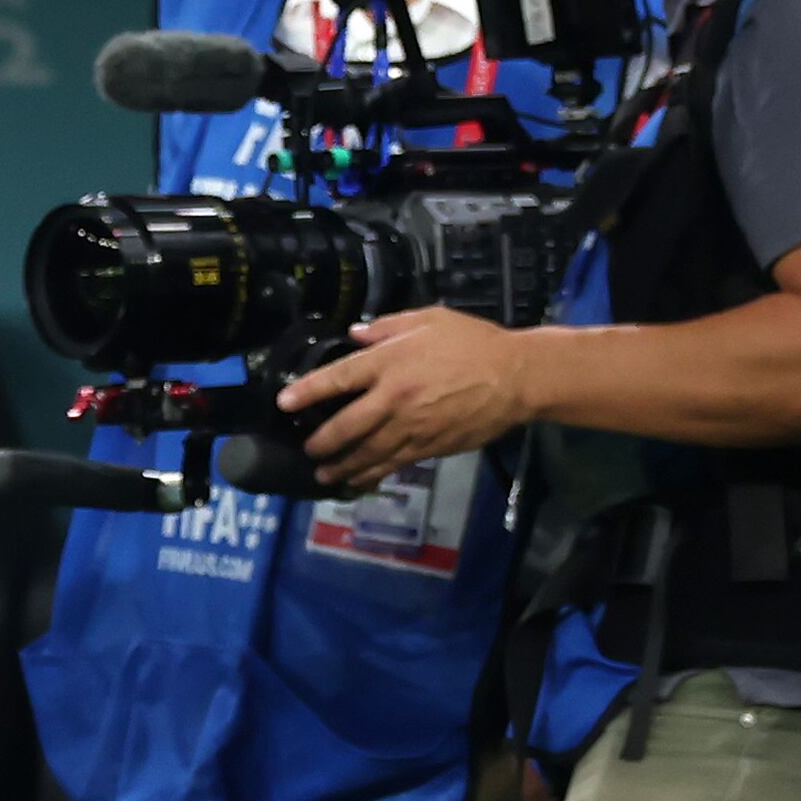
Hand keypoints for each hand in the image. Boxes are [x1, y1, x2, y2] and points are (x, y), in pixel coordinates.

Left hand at [283, 307, 535, 490]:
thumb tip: (355, 333)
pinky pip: (393, 464)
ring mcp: (411, 426)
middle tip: (307, 449)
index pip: (338, 378)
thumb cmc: (473, 342)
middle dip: (321, 441)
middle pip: (346, 425)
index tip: (283, 403)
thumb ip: (388, 326)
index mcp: (390, 362)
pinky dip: (372, 474)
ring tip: (323, 475)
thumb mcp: (430, 319)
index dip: (307, 391)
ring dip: (341, 466)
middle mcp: (394, 398)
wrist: (517, 377)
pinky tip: (358, 480)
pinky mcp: (429, 446)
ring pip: (367, 452)